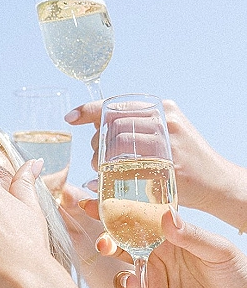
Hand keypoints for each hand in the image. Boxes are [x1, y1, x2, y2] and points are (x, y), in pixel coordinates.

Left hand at [66, 99, 246, 224]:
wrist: (217, 182)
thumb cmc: (185, 158)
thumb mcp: (168, 131)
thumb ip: (139, 124)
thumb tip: (98, 125)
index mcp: (163, 108)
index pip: (119, 104)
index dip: (89, 110)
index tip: (70, 117)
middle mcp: (166, 121)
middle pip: (114, 126)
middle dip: (96, 142)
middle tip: (95, 157)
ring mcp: (169, 144)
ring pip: (118, 145)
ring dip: (100, 160)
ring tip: (100, 170)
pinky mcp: (169, 167)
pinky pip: (128, 169)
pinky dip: (109, 177)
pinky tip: (102, 183)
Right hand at [80, 198, 246, 287]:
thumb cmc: (235, 272)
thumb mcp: (217, 249)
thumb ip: (191, 235)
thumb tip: (166, 216)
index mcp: (165, 239)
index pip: (134, 222)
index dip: (111, 213)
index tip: (91, 204)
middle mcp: (154, 261)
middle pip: (120, 249)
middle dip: (106, 243)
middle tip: (103, 244)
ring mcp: (154, 287)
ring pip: (124, 280)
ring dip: (122, 280)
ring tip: (131, 282)